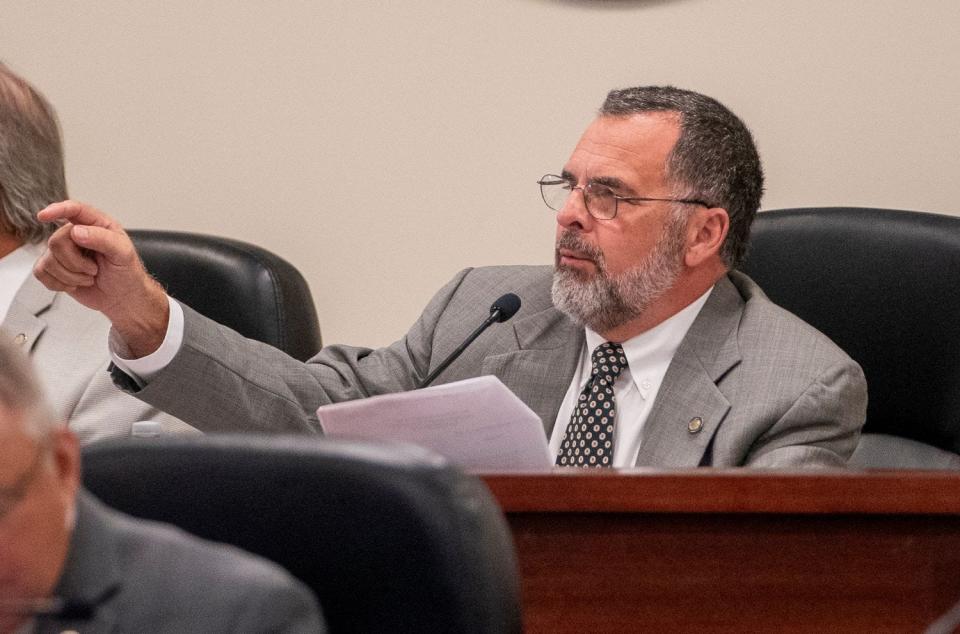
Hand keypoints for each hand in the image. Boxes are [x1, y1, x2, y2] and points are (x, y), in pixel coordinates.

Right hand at [33, 201, 169, 356]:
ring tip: (89, 277)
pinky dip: (60, 283)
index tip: (44, 216)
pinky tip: (75, 283)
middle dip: (76, 262)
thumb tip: (76, 231)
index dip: (57, 210)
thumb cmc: (126, 273)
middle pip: (57, 241)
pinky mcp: (53, 268)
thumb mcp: (123, 253)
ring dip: (71, 275)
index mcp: (96, 224)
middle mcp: (76, 234)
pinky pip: (41, 273)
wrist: (122, 297)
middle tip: (94, 270)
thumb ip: (103, 239)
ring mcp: (63, 252)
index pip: (74, 210)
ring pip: (49, 260)